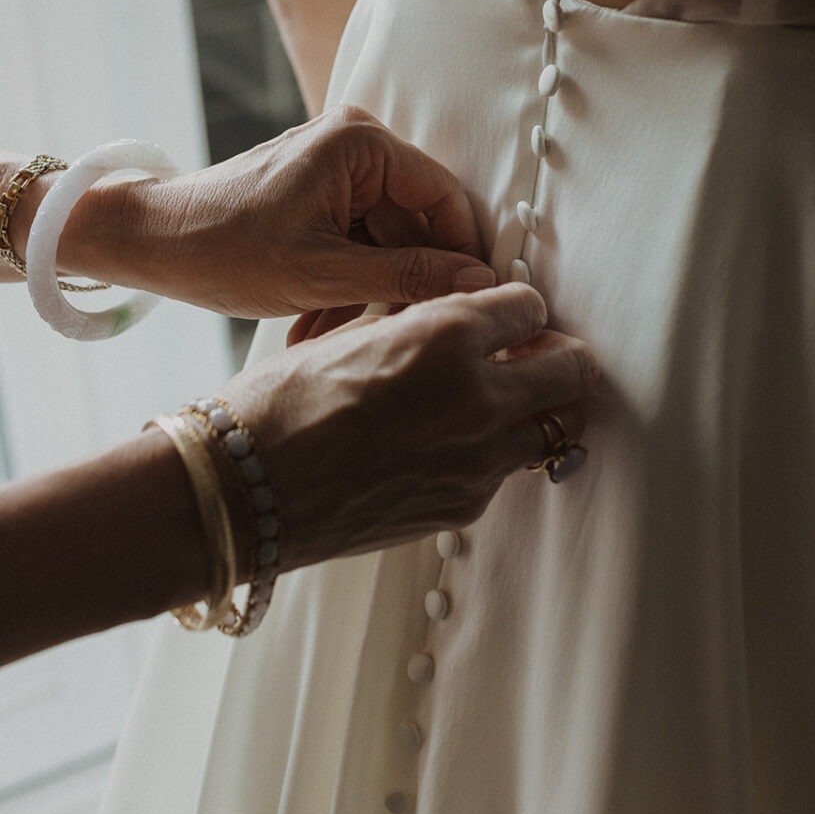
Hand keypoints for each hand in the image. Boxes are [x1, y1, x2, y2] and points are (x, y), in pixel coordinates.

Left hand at [60, 108, 494, 317]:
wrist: (150, 243)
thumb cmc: (223, 250)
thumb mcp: (322, 274)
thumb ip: (407, 277)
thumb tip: (481, 283)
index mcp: (361, 144)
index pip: (444, 198)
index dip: (462, 255)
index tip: (470, 306)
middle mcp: (356, 144)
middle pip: (417, 223)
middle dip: (402, 284)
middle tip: (392, 335)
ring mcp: (338, 169)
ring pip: (388, 242)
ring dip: (368, 295)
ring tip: (332, 336)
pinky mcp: (322, 195)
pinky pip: (359, 243)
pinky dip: (345, 285)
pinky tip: (315, 326)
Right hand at [225, 283, 597, 569]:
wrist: (241, 491)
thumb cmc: (280, 401)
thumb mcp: (352, 329)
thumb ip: (421, 316)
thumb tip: (462, 306)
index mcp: (447, 336)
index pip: (531, 308)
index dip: (517, 308)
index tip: (505, 316)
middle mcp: (477, 399)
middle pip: (573, 370)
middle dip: (556, 356)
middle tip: (531, 355)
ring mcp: (477, 461)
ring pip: (555, 427)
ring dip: (538, 407)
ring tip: (499, 401)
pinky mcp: (464, 506)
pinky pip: (507, 469)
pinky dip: (495, 450)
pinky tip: (450, 443)